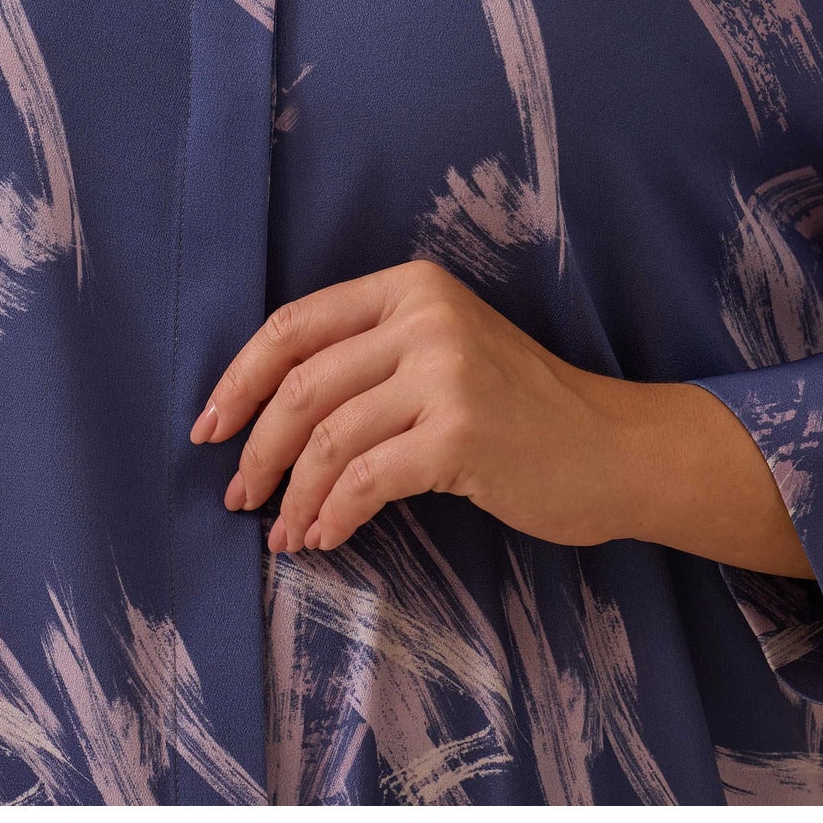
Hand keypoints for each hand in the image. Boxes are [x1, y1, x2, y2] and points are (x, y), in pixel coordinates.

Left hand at [189, 258, 650, 553]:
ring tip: (285, 533)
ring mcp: (445, 372)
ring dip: (292, 495)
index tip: (209, 429)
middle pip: (301, 384)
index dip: (239, 379)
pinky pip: (364, 480)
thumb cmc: (520, 410)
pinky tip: (327, 536)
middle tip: (238, 495)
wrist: (613, 448)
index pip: (293, 323)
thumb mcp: (445, 353)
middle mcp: (425, 316)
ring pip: (326, 438)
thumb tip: (264, 413)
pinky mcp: (461, 433)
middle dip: (256, 448)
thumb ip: (370, 358)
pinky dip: (332, 515)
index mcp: (412, 286)